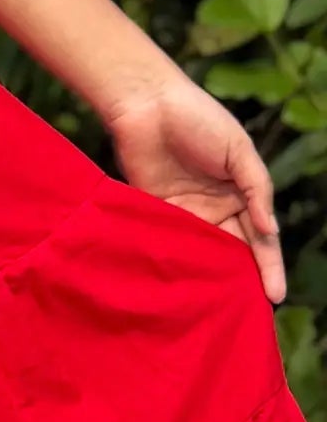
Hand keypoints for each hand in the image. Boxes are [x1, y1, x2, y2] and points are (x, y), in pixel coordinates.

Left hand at [102, 75, 284, 303]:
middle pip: (233, 254)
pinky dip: (178, 269)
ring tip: (217, 314)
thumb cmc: (198, 118)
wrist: (146, 105)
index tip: (275, 296)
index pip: (260, 238)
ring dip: (210, 283)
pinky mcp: (157, 218)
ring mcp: (187, 216)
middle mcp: (216, 209)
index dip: (269, 267)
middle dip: (241, 283)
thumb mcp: (237, 149)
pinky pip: (171, 248)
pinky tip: (184, 293)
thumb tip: (270, 228)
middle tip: (247, 316)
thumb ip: (256, 188)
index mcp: (242, 193)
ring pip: (202, 257)